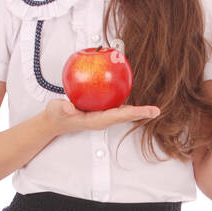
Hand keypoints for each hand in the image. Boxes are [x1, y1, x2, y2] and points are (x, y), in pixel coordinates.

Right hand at [43, 97, 160, 135]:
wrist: (54, 120)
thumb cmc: (56, 116)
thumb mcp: (57, 111)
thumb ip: (62, 109)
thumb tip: (68, 107)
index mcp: (96, 121)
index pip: (119, 116)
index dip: (135, 113)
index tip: (148, 112)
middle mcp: (103, 119)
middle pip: (126, 116)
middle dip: (141, 114)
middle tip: (157, 110)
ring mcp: (102, 115)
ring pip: (123, 112)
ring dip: (137, 109)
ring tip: (151, 107)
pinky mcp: (100, 110)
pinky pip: (116, 105)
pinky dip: (125, 100)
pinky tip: (129, 89)